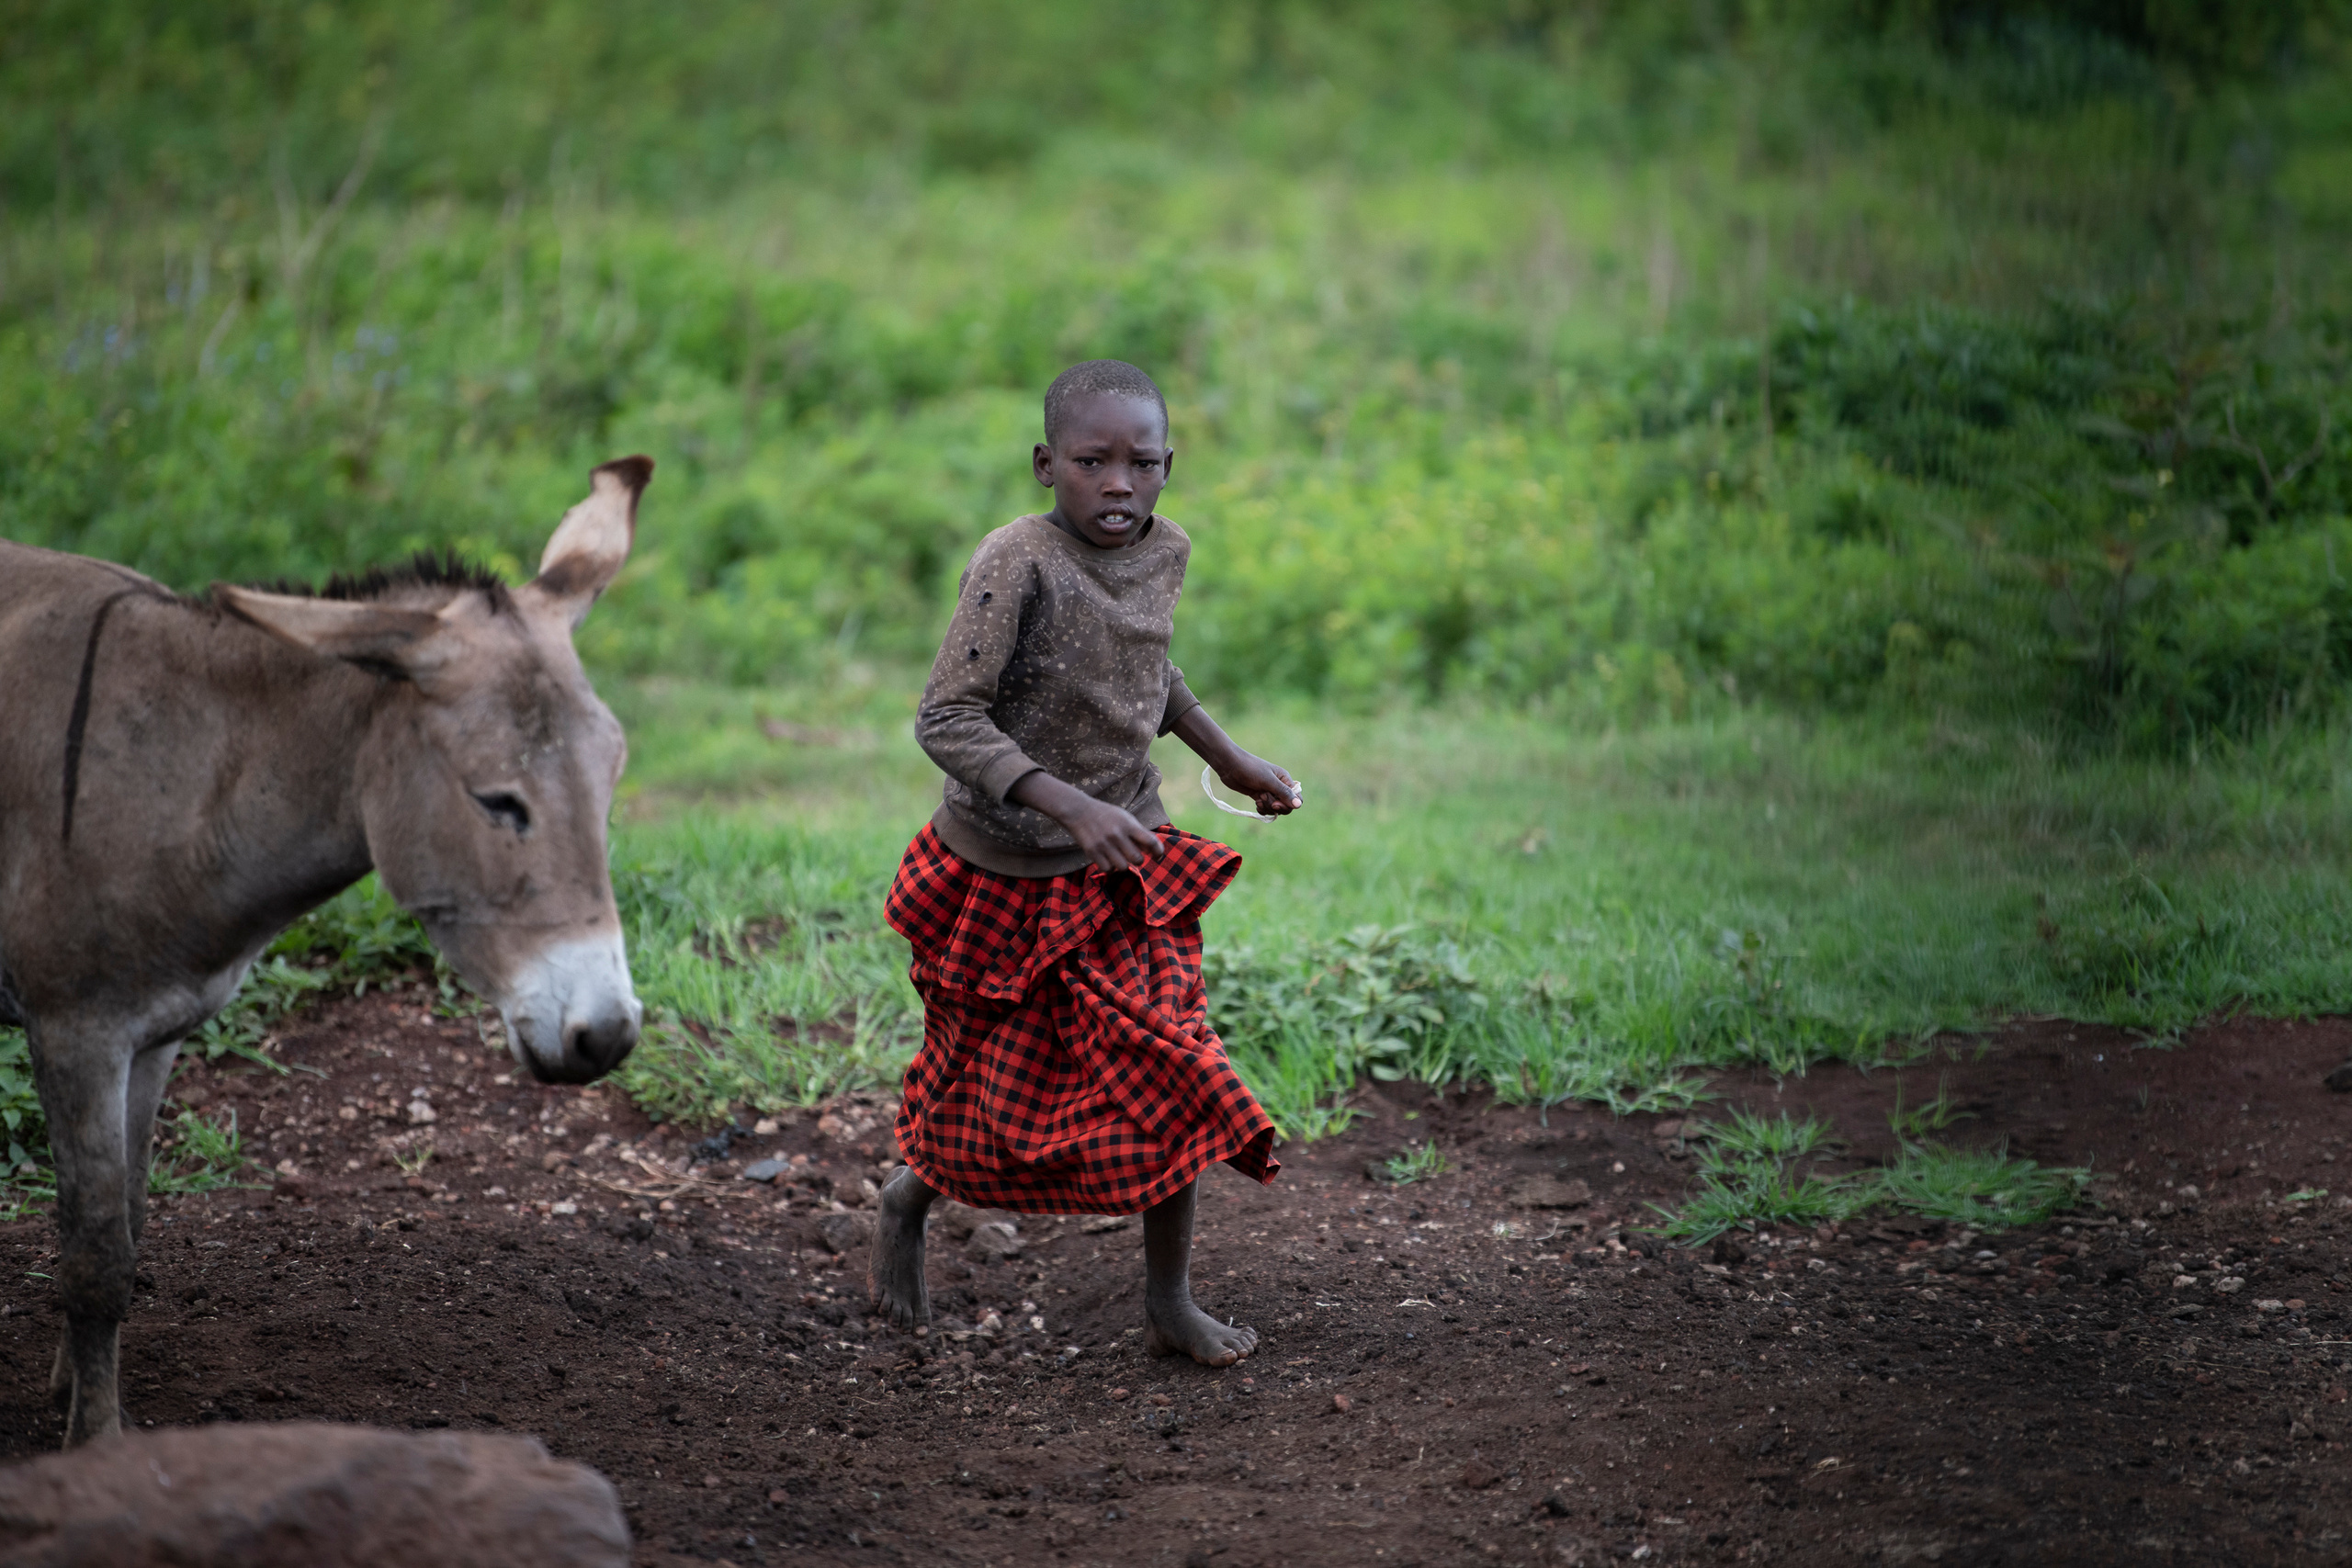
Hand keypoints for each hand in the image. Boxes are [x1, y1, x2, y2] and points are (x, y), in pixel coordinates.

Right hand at [1008, 770, 1166, 871]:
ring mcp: (1104, 844)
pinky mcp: (1092, 852)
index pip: (1151, 842)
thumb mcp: (1125, 817)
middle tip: (1133, 856)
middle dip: (1138, 860)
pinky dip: (1110, 867)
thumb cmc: (1106, 815)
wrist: (1079, 811)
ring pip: (1123, 867)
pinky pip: (1108, 869)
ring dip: (1123, 864)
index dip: (1158, 852)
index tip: (1157, 856)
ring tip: (1119, 857)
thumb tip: (1152, 850)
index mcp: (1128, 824)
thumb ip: (1138, 832)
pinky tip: (1108, 859)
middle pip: (1138, 859)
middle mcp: (1117, 835)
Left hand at [1216, 752, 1301, 816]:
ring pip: (1275, 808)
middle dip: (1275, 806)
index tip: (1276, 804)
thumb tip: (1299, 805)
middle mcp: (1279, 786)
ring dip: (1267, 807)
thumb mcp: (1268, 781)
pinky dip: (1262, 809)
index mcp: (1285, 779)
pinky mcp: (1259, 795)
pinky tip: (1256, 804)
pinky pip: (1266, 808)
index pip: (1297, 798)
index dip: (1289, 804)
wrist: (1230, 766)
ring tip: (1258, 798)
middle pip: (1286, 805)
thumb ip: (1284, 793)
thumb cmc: (1250, 769)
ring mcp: (1269, 791)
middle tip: (1263, 798)